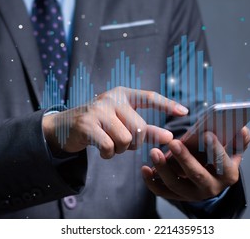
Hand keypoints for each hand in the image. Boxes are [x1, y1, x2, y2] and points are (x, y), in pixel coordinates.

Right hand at [42, 86, 188, 158]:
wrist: (64, 127)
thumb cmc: (99, 125)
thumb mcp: (121, 122)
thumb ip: (145, 129)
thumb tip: (169, 137)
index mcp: (123, 94)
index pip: (149, 97)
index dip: (167, 104)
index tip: (185, 112)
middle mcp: (111, 98)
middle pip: (139, 128)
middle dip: (135, 143)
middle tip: (123, 143)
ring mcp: (98, 110)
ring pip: (125, 140)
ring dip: (121, 150)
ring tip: (111, 144)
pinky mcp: (87, 124)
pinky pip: (110, 147)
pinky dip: (108, 154)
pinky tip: (102, 150)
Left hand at [141, 127, 249, 200]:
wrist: (210, 173)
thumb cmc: (221, 153)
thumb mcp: (234, 146)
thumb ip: (239, 137)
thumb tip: (241, 128)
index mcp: (229, 175)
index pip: (224, 164)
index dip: (216, 150)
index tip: (207, 134)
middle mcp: (212, 188)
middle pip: (197, 175)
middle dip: (185, 159)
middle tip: (174, 142)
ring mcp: (193, 194)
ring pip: (176, 185)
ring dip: (163, 169)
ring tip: (154, 152)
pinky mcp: (177, 195)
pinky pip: (162, 192)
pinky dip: (152, 182)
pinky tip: (144, 169)